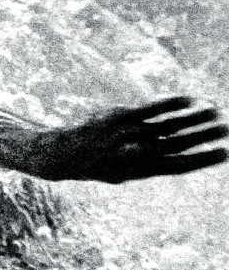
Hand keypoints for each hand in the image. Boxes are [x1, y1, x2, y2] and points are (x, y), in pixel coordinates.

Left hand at [30, 96, 226, 182]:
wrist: (58, 157)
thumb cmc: (93, 164)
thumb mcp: (120, 170)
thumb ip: (144, 162)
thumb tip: (166, 155)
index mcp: (140, 171)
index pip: (178, 166)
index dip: (202, 160)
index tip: (225, 152)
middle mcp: (136, 154)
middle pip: (177, 144)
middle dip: (204, 136)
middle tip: (228, 129)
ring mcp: (127, 135)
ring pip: (167, 126)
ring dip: (194, 118)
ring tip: (216, 110)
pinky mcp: (117, 118)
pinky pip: (147, 110)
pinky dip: (168, 105)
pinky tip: (187, 98)